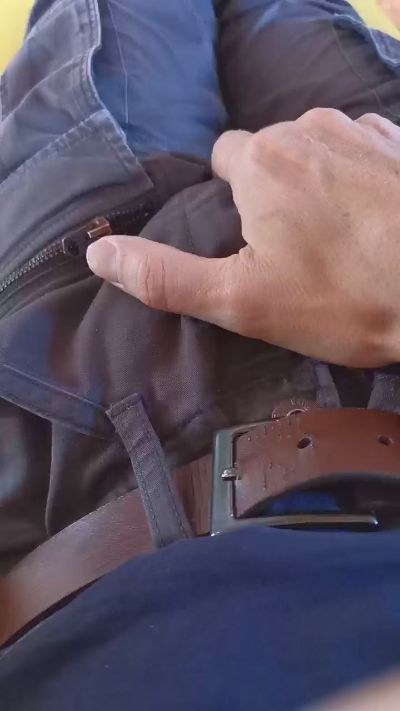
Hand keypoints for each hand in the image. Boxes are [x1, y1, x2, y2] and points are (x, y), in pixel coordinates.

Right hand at [87, 109, 399, 366]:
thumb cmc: (345, 299)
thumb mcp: (241, 301)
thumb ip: (165, 276)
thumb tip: (100, 254)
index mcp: (259, 161)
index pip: (220, 163)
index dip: (231, 207)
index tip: (254, 248)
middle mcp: (306, 128)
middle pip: (268, 155)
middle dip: (272, 195)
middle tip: (296, 254)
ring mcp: (359, 129)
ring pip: (314, 150)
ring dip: (314, 185)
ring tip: (336, 241)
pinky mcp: (398, 143)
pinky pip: (358, 150)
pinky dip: (355, 177)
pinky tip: (370, 220)